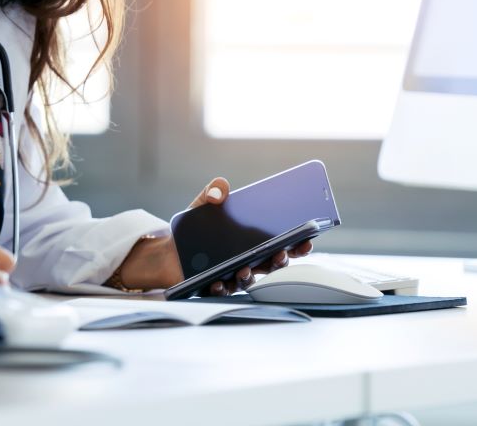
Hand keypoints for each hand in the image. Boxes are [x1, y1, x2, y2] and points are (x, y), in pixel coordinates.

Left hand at [190, 178, 313, 296]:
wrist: (170, 248)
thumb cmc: (195, 228)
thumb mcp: (203, 204)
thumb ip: (212, 192)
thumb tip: (220, 188)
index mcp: (251, 240)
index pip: (279, 243)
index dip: (296, 244)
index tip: (307, 240)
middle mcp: (246, 259)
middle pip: (270, 263)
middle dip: (279, 261)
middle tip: (281, 254)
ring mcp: (232, 273)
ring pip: (248, 279)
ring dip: (250, 275)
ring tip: (246, 269)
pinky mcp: (214, 283)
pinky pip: (222, 289)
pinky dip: (222, 286)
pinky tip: (218, 282)